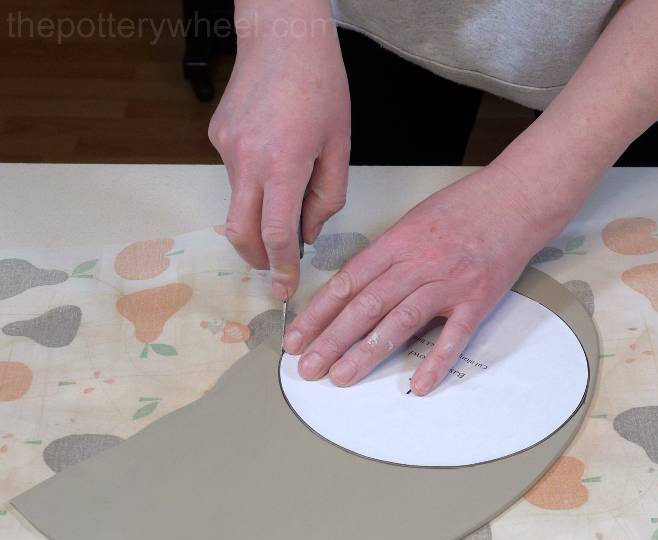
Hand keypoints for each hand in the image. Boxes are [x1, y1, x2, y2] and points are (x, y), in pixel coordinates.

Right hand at [209, 3, 349, 299]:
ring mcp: (226, 148)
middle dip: (257, 257)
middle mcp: (247, 160)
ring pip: (238, 203)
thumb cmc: (320, 83)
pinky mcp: (217, 137)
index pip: (276, 233)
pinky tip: (272, 156)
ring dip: (259, 213)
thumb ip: (327, 197)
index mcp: (284, 163)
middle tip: (275, 264)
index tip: (285, 287)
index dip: (282, 266)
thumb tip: (308, 234)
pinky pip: (234, 175)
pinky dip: (253, 183)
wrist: (280, 34)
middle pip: (240, 231)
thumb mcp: (339, 144)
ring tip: (287, 188)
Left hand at [283, 163, 568, 394]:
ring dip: (367, 352)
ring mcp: (448, 283)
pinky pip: (454, 335)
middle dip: (331, 339)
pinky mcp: (477, 300)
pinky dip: (436, 361)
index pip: (347, 283)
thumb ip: (384, 256)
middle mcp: (417, 264)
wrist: (516, 199)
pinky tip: (417, 384)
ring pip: (400, 321)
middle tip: (308, 367)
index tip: (297, 337)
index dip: (318, 313)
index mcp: (396, 243)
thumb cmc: (463, 207)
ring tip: (341, 376)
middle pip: (366, 306)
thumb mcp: (412, 220)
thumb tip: (353, 287)